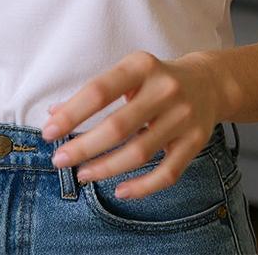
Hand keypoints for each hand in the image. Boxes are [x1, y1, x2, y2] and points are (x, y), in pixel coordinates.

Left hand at [43, 51, 219, 198]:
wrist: (209, 83)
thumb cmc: (155, 79)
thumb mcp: (127, 74)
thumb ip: (93, 94)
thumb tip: (54, 115)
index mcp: (141, 65)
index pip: (99, 91)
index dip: (71, 114)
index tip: (49, 133)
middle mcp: (164, 89)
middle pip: (118, 126)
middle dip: (84, 146)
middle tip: (59, 160)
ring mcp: (183, 117)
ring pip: (139, 152)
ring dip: (106, 168)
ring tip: (82, 174)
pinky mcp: (195, 142)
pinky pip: (167, 172)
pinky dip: (142, 186)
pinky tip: (120, 191)